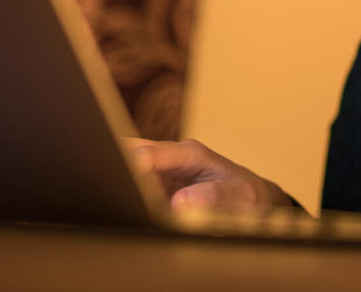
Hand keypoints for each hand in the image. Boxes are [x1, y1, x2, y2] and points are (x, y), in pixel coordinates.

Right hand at [126, 138, 293, 210]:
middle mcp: (172, 158)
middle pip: (130, 153)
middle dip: (114, 166)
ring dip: (120, 182)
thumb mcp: (241, 198)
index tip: (121, 182)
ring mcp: (163, 171)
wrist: (254, 201)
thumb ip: (214, 197)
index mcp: (190, 154)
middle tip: (107, 188)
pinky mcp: (158, 186)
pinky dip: (126, 195)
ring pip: (127, 168)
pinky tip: (125, 207)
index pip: (150, 155)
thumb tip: (180, 202)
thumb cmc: (249, 197)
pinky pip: (134, 186)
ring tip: (115, 200)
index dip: (131, 168)